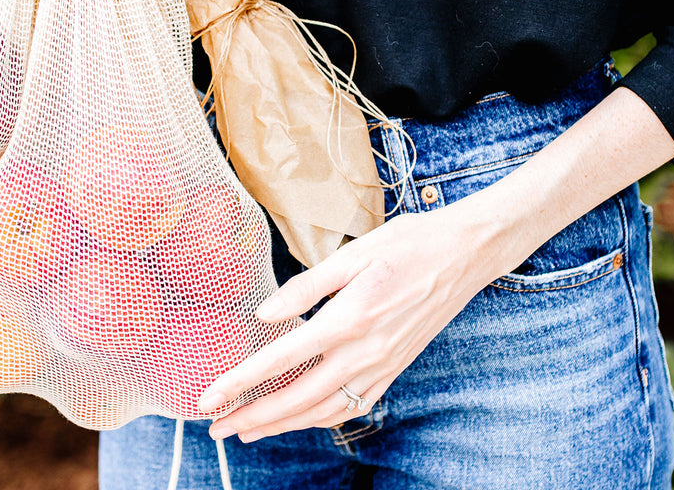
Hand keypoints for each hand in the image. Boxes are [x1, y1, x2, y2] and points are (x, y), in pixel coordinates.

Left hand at [197, 200, 515, 442]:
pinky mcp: (393, 369)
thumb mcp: (352, 253)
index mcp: (349, 317)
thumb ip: (305, 287)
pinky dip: (318, 418)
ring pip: (323, 411)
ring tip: (246, 430)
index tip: (209, 396)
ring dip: (281, 424)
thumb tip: (264, 315)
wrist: (463, 255)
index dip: (241, 381)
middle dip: (252, 416)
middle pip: (297, 398)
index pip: (282, 358)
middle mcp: (365, 352)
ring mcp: (381, 366)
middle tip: (215, 426)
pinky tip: (299, 417)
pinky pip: (350, 406)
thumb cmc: (407, 244)